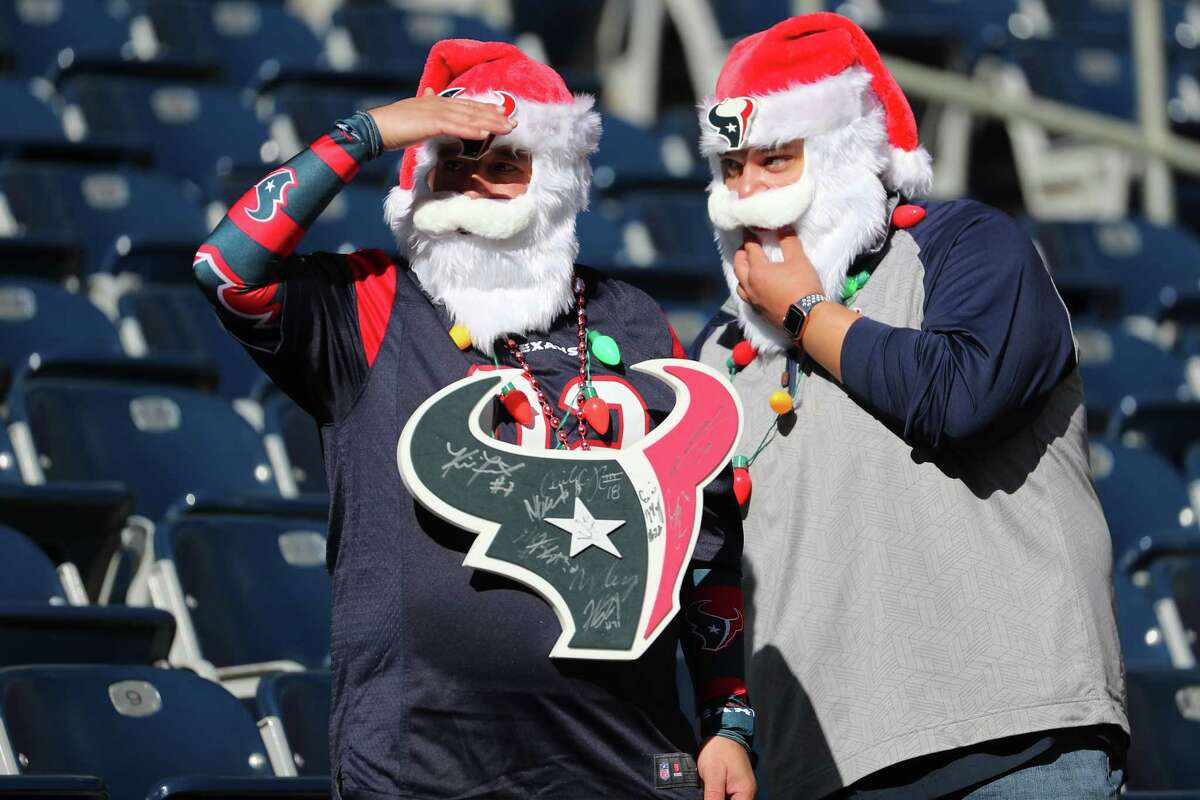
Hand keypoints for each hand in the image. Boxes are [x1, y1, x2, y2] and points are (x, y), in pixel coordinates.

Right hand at [366, 88, 515, 150]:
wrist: (376, 127)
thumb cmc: (392, 124)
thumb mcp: (412, 111)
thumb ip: (424, 104)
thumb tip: (428, 94)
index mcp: (436, 102)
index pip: (466, 105)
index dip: (485, 108)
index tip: (502, 112)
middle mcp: (439, 104)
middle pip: (472, 110)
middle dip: (494, 116)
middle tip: (513, 121)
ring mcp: (436, 112)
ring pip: (468, 118)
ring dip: (490, 124)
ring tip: (507, 128)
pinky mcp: (431, 123)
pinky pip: (456, 128)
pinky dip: (471, 130)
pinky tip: (485, 134)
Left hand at [698, 735, 755, 799]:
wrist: (723, 732)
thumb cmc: (718, 750)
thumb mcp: (713, 774)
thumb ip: (714, 796)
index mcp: (745, 792)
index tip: (711, 797)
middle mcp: (748, 793)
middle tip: (709, 792)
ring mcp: (744, 790)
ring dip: (718, 798)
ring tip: (710, 791)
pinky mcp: (738, 786)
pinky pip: (731, 797)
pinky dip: (721, 796)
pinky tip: (712, 792)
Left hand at [732, 229, 823, 329]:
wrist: (806, 317)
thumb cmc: (802, 286)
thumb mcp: (798, 260)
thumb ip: (789, 241)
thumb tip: (783, 226)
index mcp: (757, 270)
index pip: (750, 249)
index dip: (749, 237)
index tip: (749, 229)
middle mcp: (750, 285)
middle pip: (738, 265)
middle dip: (741, 254)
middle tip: (746, 247)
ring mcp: (752, 300)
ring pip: (739, 283)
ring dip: (740, 272)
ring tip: (746, 267)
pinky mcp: (758, 311)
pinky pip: (745, 296)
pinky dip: (745, 287)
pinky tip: (752, 287)